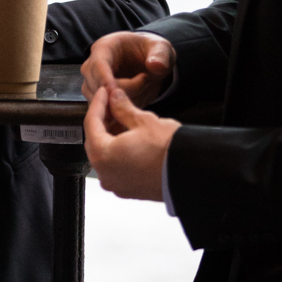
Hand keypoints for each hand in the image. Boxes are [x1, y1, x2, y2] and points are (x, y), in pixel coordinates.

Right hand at [80, 30, 175, 104]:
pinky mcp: (99, 99)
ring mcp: (94, 84)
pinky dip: (122, 113)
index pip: (97, 65)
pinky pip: (106, 112)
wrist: (149, 63)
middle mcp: (93, 66)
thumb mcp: (160, 48)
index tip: (118, 94)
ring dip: (124, 103)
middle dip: (122, 92)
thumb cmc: (151, 51)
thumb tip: (156, 66)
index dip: (106, 80)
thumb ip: (160, 55)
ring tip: (145, 88)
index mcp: (104, 47)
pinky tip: (138, 104)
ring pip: (101, 101)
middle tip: (146, 83)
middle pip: (97, 86)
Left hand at [83, 84, 178, 200]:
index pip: (91, 122)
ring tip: (123, 117)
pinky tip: (129, 137)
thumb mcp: (144, 121)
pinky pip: (116, 166)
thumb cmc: (168, 152)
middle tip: (112, 102)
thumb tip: (115, 98)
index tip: (104, 92)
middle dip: (103, 119)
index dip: (98, 102)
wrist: (190, 174)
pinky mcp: (129, 190)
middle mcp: (105, 174)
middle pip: (95, 140)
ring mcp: (117, 185)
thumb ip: (123, 108)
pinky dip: (118, 151)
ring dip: (110, 135)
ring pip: (106, 154)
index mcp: (102, 156)